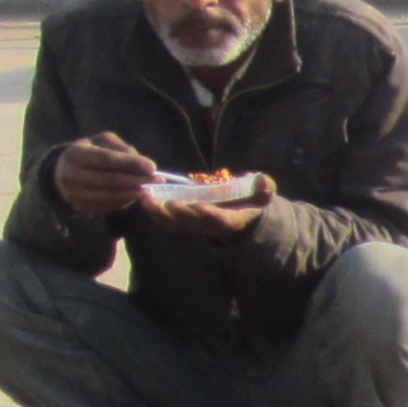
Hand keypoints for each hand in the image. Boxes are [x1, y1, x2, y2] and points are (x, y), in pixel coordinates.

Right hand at [48, 133, 157, 217]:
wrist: (64, 170)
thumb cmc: (90, 152)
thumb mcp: (103, 142)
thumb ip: (122, 148)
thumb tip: (143, 164)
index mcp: (74, 153)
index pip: (106, 159)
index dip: (131, 164)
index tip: (152, 167)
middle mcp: (70, 175)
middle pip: (109, 180)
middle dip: (137, 181)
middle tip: (159, 180)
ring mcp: (73, 194)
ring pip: (110, 196)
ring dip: (133, 193)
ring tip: (150, 189)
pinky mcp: (80, 207)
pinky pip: (107, 207)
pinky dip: (125, 201)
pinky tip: (135, 195)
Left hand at [146, 175, 271, 239]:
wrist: (242, 214)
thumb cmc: (252, 200)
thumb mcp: (263, 192)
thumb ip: (264, 187)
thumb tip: (262, 180)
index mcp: (231, 219)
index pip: (218, 219)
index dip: (207, 214)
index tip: (196, 205)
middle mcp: (211, 226)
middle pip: (190, 224)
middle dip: (176, 213)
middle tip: (163, 200)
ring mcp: (195, 226)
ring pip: (174, 224)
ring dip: (158, 213)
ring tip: (145, 197)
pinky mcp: (183, 222)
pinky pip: (166, 220)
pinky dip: (154, 210)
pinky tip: (143, 196)